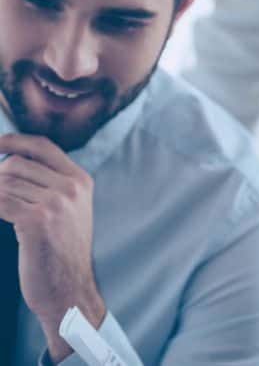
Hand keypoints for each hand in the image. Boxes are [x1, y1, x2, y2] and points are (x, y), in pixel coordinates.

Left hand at [0, 133, 105, 363]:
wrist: (68, 289)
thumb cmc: (60, 251)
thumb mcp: (69, 209)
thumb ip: (51, 183)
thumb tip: (11, 161)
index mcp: (80, 180)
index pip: (43, 146)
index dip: (13, 141)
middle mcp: (71, 187)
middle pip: (16, 164)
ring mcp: (56, 203)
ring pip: (4, 182)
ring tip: (1, 209)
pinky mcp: (37, 221)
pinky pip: (0, 201)